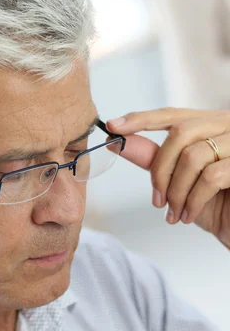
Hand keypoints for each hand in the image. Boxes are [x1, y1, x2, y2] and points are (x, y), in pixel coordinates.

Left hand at [107, 108, 229, 249]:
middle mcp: (227, 126)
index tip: (113, 126)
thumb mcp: (178, 178)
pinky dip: (193, 200)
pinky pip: (211, 177)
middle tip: (156, 200)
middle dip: (160, 169)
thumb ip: (152, 158)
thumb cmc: (214, 203)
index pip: (171, 114)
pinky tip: (188, 215)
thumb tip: (118, 143)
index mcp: (209, 124)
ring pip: (193, 156)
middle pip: (180, 133)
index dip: (141, 119)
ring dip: (176, 190)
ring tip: (174, 212)